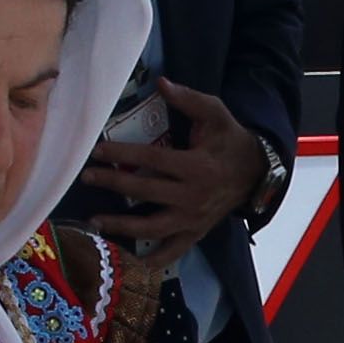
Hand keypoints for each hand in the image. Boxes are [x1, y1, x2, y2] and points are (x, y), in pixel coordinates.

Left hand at [70, 82, 258, 267]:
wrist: (256, 173)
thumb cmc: (230, 140)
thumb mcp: (215, 113)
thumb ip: (188, 99)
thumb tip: (160, 82)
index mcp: (197, 166)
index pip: (152, 160)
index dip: (123, 154)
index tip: (97, 151)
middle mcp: (193, 196)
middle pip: (145, 191)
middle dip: (113, 183)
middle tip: (88, 177)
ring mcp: (194, 219)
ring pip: (153, 228)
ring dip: (122, 226)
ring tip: (95, 221)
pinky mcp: (196, 232)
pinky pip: (173, 250)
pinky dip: (153, 259)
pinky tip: (130, 260)